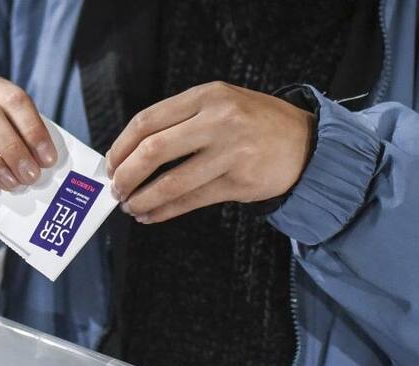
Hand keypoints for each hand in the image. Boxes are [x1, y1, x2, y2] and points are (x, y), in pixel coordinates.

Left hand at [107, 81, 313, 223]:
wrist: (307, 144)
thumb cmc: (254, 125)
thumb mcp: (219, 105)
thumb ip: (179, 122)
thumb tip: (130, 154)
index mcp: (206, 96)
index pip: (147, 121)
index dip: (121, 146)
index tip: (111, 164)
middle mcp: (218, 121)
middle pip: (153, 151)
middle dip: (126, 175)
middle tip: (116, 189)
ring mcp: (231, 153)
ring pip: (170, 182)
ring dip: (142, 199)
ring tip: (130, 206)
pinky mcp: (239, 182)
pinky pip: (191, 201)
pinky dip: (164, 211)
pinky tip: (151, 215)